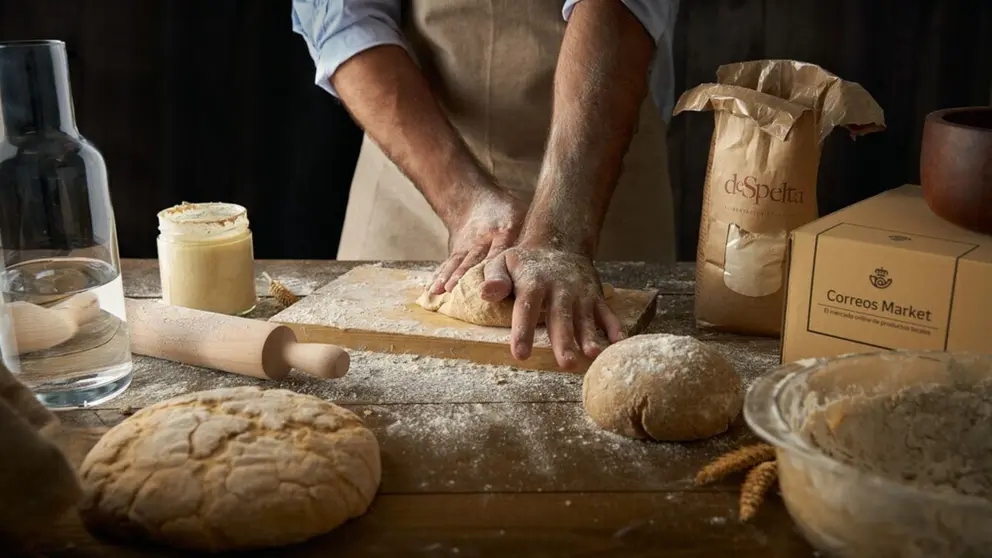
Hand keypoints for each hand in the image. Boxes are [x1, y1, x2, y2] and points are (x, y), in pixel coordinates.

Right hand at [429, 188, 526, 293]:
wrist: (474, 200)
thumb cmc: (509, 216)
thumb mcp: (523, 219)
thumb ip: (532, 241)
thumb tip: (549, 273)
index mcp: (507, 230)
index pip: (501, 248)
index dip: (493, 264)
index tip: (489, 281)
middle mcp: (484, 237)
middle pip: (474, 258)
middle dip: (464, 274)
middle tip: (455, 289)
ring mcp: (467, 244)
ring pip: (458, 262)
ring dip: (449, 277)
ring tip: (440, 291)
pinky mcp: (456, 250)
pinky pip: (448, 264)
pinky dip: (440, 276)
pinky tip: (433, 289)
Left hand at [480, 244, 623, 369]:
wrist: (560, 242)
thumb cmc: (525, 261)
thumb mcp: (503, 262)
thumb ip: (494, 278)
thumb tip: (486, 293)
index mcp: (533, 282)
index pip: (527, 308)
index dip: (523, 331)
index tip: (520, 354)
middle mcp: (559, 288)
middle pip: (560, 316)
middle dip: (563, 340)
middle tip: (565, 363)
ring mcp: (580, 292)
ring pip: (585, 317)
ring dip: (590, 336)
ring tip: (592, 354)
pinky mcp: (595, 295)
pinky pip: (606, 312)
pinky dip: (614, 326)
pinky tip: (618, 342)